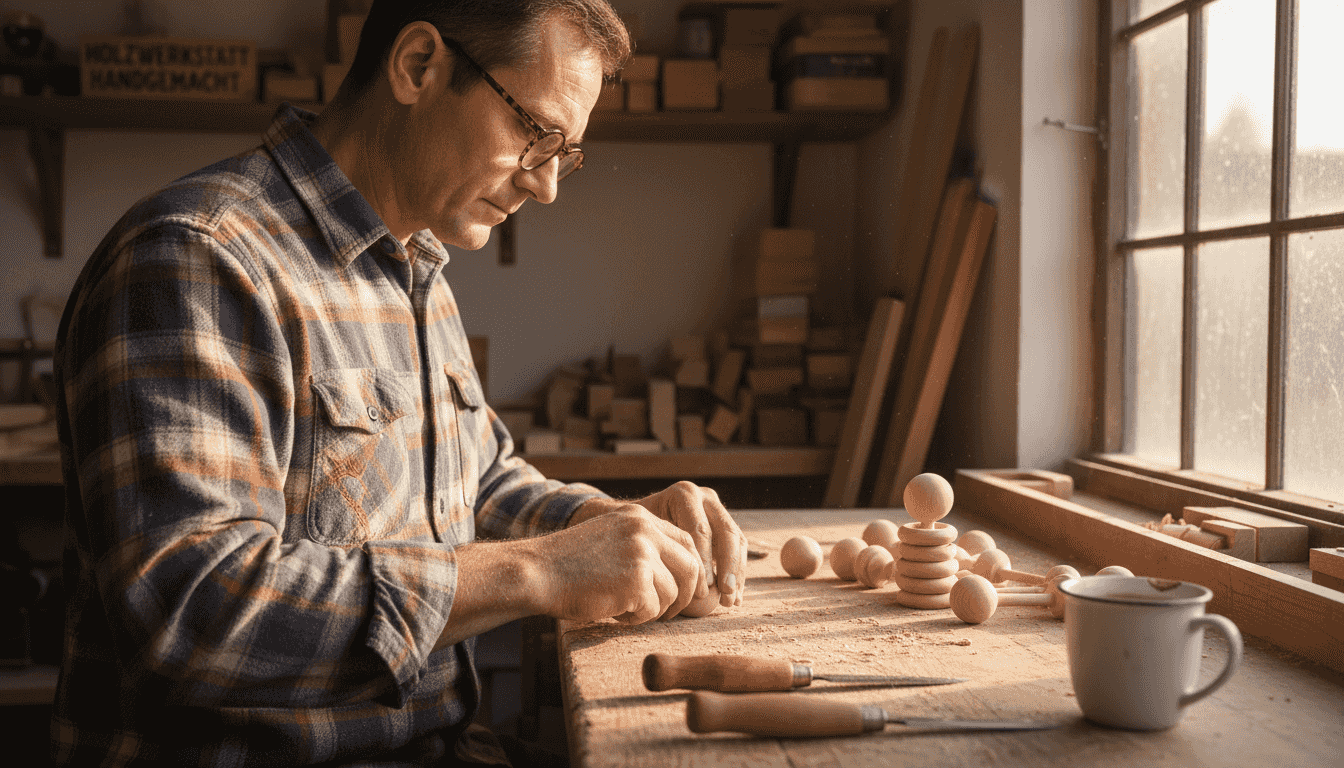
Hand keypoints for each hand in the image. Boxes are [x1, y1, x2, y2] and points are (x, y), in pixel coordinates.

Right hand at [539, 504, 702, 623]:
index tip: (685, 591)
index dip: (690, 570)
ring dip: (652, 609)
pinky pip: (652, 610)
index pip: (687, 541)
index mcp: (640, 517)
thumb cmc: (570, 564)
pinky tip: (612, 611)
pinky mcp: (636, 581)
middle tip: (668, 613)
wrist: (537, 572)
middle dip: (684, 595)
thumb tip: (683, 574)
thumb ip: (643, 546)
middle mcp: (645, 530)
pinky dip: (635, 618)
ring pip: (672, 593)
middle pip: (690, 567)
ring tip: (623, 607)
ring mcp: (641, 554)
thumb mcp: (611, 538)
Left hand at [629, 481, 746, 609]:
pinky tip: (734, 598)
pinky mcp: (726, 524)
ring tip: (730, 602)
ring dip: (737, 574)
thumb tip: (682, 589)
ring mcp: (718, 509)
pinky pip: (739, 548)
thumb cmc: (635, 533)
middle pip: (725, 533)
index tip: (705, 590)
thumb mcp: (641, 537)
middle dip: (728, 568)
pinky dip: (738, 574)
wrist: (638, 522)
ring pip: (737, 541)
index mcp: (683, 495)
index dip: (704, 562)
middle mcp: (704, 497)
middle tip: (725, 595)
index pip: (700, 531)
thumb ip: (659, 555)